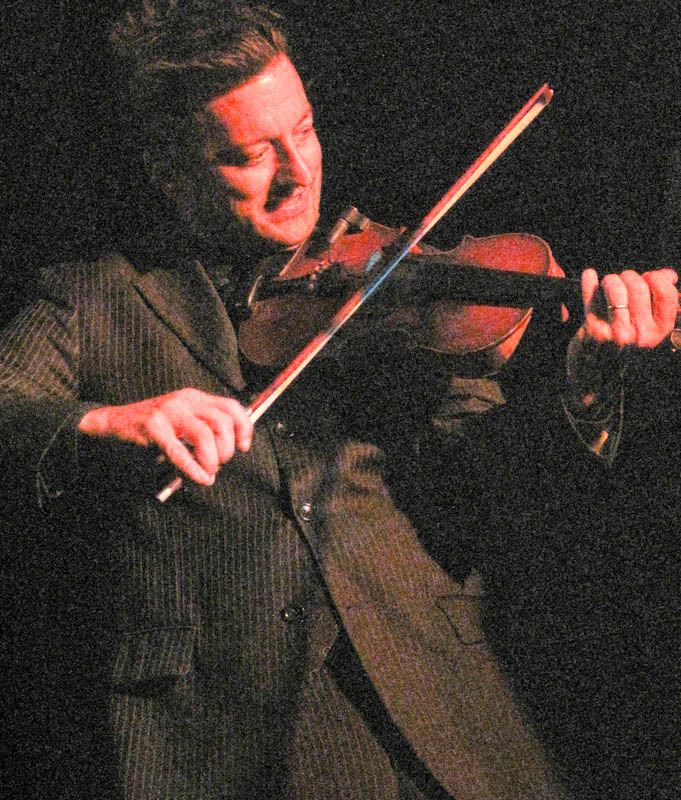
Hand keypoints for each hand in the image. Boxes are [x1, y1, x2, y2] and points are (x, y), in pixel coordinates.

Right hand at [78, 388, 252, 484]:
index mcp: (195, 398)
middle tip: (217, 464)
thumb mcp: (182, 422)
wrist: (111, 424)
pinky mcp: (152, 427)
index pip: (232, 407)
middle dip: (227, 449)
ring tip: (207, 471)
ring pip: (205, 434)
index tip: (243, 447)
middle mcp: (185, 401)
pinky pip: (179, 451)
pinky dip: (193, 468)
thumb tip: (231, 449)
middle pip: (223, 422)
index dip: (244, 428)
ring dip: (212, 459)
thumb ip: (204, 430)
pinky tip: (199, 478)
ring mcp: (168, 411)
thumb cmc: (151, 429)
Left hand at [566, 268, 678, 410]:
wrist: (595, 382)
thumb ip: (659, 302)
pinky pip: (591, 297)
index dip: (655, 278)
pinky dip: (588, 282)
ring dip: (609, 280)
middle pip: (638, 286)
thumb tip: (670, 275)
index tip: (644, 278)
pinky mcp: (594, 332)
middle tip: (619, 281)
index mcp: (659, 333)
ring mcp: (617, 334)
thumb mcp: (647, 330)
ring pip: (615, 288)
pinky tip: (589, 275)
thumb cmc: (622, 351)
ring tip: (606, 284)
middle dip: (627, 277)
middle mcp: (641, 335)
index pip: (666, 294)